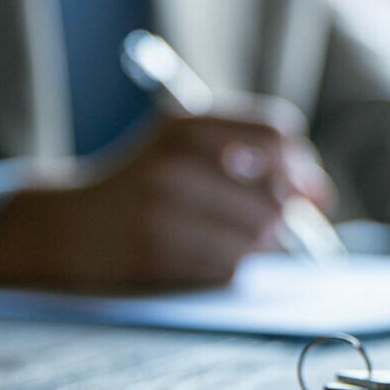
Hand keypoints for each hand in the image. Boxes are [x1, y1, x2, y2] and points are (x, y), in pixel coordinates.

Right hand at [0, 93, 334, 285]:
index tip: (303, 188)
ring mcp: (164, 210)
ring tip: (223, 235)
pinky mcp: (158, 254)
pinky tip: (200, 254)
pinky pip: (231, 266)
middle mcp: (174, 162)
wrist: (67, 226)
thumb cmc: (145, 184)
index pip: (277, 134)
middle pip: (277, 193)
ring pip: (260, 234)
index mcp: (186, 124)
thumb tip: (322, 194)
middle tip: (260, 220)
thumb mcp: (186, 146)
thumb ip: (256, 156)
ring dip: (258, 243)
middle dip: (280, 214)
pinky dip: (230, 265)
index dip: (300, 164)